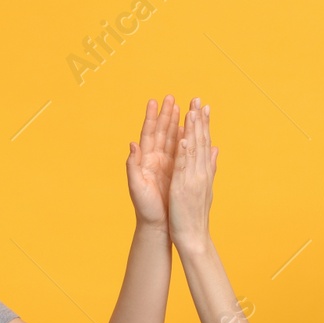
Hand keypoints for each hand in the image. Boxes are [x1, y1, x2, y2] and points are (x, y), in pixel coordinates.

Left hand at [125, 95, 180, 230]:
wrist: (158, 225)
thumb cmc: (145, 208)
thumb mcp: (136, 186)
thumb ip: (132, 165)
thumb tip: (132, 144)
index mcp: (146, 160)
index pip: (149, 133)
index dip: (152, 117)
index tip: (155, 102)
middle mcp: (156, 160)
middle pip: (161, 132)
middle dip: (166, 115)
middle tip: (171, 97)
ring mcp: (167, 165)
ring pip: (173, 139)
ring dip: (177, 123)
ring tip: (183, 107)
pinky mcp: (177, 173)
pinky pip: (182, 153)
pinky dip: (186, 140)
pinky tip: (190, 130)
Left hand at [166, 97, 216, 251]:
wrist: (194, 235)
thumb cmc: (196, 214)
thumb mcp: (205, 187)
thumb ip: (210, 166)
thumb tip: (215, 150)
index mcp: (203, 171)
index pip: (205, 142)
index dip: (204, 124)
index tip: (205, 106)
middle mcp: (200, 172)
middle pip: (200, 142)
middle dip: (199, 120)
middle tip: (198, 99)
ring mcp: (193, 178)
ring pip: (193, 150)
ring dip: (192, 131)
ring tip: (191, 112)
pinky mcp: (183, 187)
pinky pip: (183, 167)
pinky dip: (183, 152)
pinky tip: (182, 138)